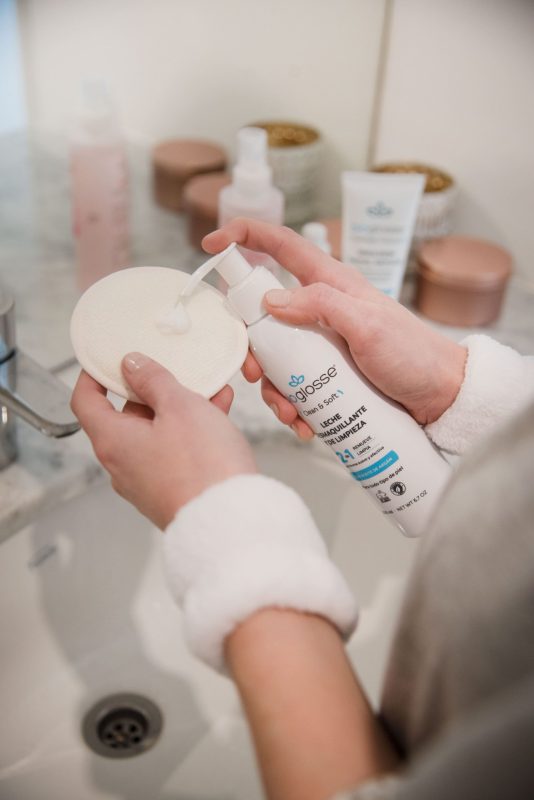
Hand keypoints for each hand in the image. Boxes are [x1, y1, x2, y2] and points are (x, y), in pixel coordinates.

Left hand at [71, 352, 256, 528]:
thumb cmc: (203, 467)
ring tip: (210, 389)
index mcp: (113, 440)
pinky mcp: (170, 490)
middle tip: (172, 368)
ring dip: (180, 408)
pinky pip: (174, 452)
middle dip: (152, 389)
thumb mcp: (180, 406)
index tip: (106, 358)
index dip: (93, 375)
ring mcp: (146, 480)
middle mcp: (123, 464)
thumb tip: (133, 365)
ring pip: (156, 432)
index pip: (86, 401)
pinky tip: (219, 414)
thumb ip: (154, 380)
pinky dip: (191, 431)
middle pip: (126, 416)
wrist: (230, 521)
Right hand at [204, 219, 466, 437]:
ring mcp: (322, 344)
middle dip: (252, 346)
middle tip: (255, 373)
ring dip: (273, 388)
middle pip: (263, 315)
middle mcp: (320, 310)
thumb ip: (322, 304)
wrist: (442, 398)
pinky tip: (305, 425)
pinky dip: (292, 407)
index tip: (211, 245)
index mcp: (329, 284)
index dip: (243, 237)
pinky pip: (295, 387)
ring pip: (276, 357)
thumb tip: (271, 299)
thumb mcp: (369, 326)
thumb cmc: (414, 354)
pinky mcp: (327, 375)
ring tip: (291, 413)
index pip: (280, 246)